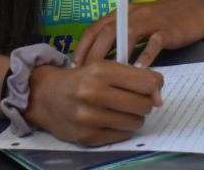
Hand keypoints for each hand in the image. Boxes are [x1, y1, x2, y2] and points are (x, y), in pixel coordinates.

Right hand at [24, 61, 162, 145]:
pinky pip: (122, 135)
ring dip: (133, 116)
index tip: (151, 86)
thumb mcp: (103, 67)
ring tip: (121, 109)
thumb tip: (158, 96)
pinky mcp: (88, 137)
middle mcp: (94, 94)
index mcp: (100, 71)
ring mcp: (90, 118)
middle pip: (143, 105)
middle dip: (144, 102)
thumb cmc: (80, 78)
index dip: (154, 85)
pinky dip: (122, 128)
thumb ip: (133, 76)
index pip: (146, 83)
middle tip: (134, 98)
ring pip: (135, 122)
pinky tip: (110, 119)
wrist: (45, 96)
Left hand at [73, 0, 203, 67]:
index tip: (74, 66)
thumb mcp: (138, 24)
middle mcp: (132, 14)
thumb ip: (121, 38)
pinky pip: (153, 44)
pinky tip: (138, 73)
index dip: (82, 47)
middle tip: (86, 76)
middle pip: (106, 32)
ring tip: (106, 76)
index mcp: (121, 12)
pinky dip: (145, 57)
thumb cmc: (163, 21)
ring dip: (114, 56)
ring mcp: (149, 21)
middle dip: (93, 54)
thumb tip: (100, 62)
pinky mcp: (166, 30)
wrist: (195, 11)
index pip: (94, 28)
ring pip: (126, 35)